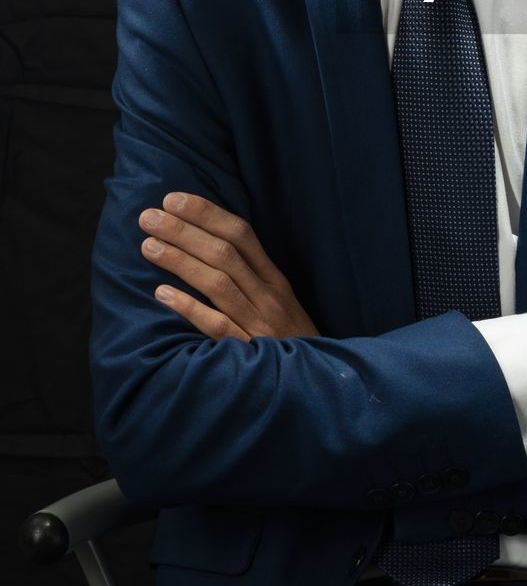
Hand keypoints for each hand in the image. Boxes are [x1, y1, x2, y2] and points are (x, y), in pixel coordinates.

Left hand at [139, 192, 319, 341]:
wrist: (318, 386)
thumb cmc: (287, 339)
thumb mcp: (277, 301)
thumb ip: (249, 275)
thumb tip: (205, 244)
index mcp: (273, 278)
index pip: (240, 233)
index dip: (207, 214)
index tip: (173, 199)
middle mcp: (267, 295)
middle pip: (225, 253)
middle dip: (184, 230)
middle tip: (149, 216)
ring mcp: (259, 323)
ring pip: (219, 283)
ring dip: (181, 261)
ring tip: (148, 246)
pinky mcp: (249, 352)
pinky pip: (218, 327)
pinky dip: (191, 308)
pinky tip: (162, 295)